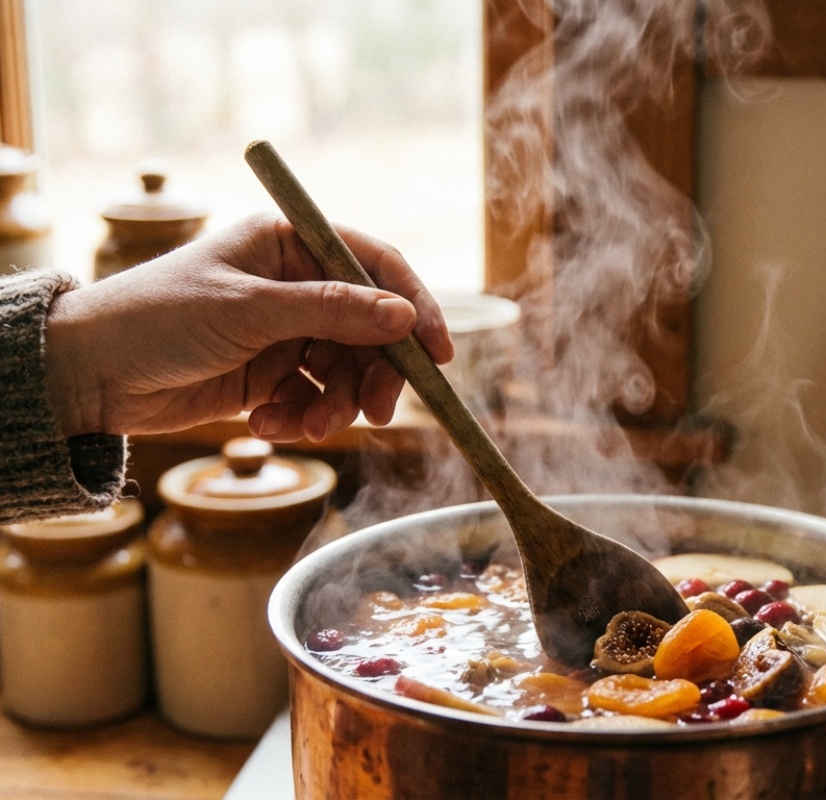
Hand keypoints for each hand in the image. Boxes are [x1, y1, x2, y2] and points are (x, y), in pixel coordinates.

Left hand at [44, 213, 453, 441]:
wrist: (90, 375)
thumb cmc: (158, 318)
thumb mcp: (249, 311)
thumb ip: (331, 311)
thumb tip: (405, 315)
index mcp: (289, 242)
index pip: (374, 265)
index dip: (413, 306)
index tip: (439, 353)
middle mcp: (294, 282)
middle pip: (370, 326)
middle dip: (374, 373)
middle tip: (376, 413)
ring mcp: (284, 329)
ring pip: (345, 368)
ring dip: (335, 403)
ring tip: (308, 427)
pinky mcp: (271, 372)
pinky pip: (314, 395)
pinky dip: (303, 415)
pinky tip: (271, 425)